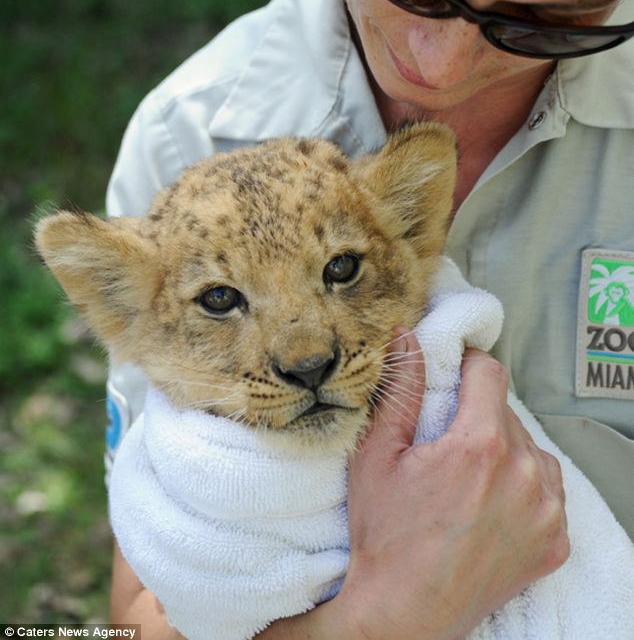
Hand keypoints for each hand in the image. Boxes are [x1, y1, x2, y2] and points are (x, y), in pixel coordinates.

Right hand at [337, 329, 568, 639]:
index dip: (467, 367)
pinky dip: (525, 487)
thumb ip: (399, 390)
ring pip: (532, 449)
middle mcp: (525, 473)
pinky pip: (548, 490)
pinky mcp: (555, 541)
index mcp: (479, 445)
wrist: (405, 612)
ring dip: (505, 450)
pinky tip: (491, 503)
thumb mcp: (376, 455)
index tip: (453, 377)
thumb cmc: (384, 534)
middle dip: (478, 414)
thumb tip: (407, 336)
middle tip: (446, 441)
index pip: (489, 373)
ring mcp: (546, 511)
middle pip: (507, 413)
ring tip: (468, 476)